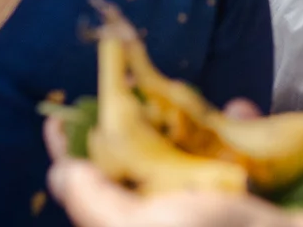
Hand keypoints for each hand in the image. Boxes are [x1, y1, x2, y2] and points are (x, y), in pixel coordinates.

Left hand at [45, 111, 302, 226]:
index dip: (70, 156)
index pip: (89, 190)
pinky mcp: (247, 197)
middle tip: (130, 90)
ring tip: (192, 101)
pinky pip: (233, 155)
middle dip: (135, 127)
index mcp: (138, 224)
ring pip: (185, 156)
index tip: (56, 120)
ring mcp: (208, 207)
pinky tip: (243, 113)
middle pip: (135, 167)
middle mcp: (168, 217)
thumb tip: (59, 175)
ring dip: (189, 123)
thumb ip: (97, 203)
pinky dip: (238, 131)